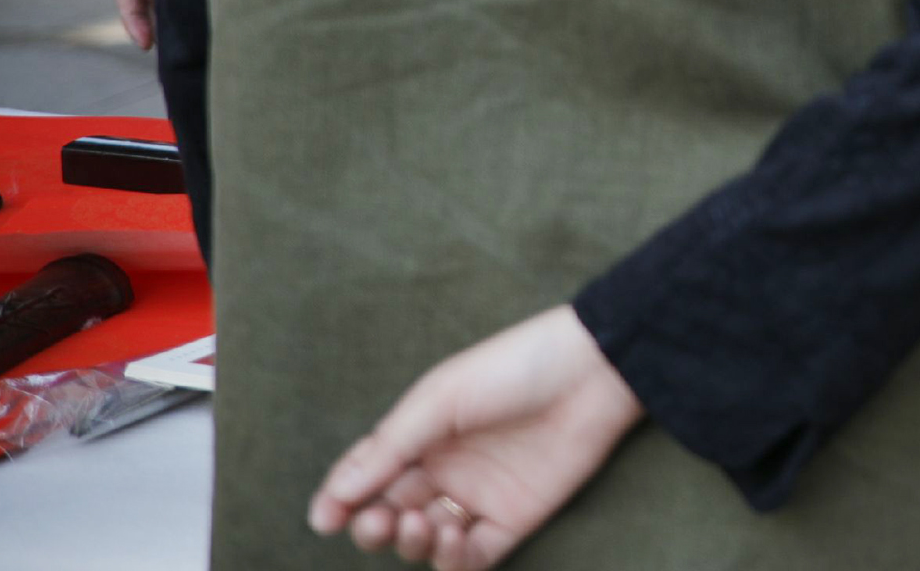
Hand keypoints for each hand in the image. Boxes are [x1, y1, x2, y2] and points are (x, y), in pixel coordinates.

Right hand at [308, 305, 643, 568]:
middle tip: (381, 520)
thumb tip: (334, 497)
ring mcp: (479, 496)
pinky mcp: (514, 519)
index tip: (325, 520)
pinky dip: (453, 561)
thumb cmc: (515, 368)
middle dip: (374, 525)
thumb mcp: (440, 399)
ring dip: (412, 543)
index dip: (341, 499)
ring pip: (426, 541)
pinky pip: (472, 558)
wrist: (594, 372)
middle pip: (390, 512)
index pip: (366, 474)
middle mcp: (445, 468)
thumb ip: (389, 448)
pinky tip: (452, 540)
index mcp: (420, 434)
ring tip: (419, 524)